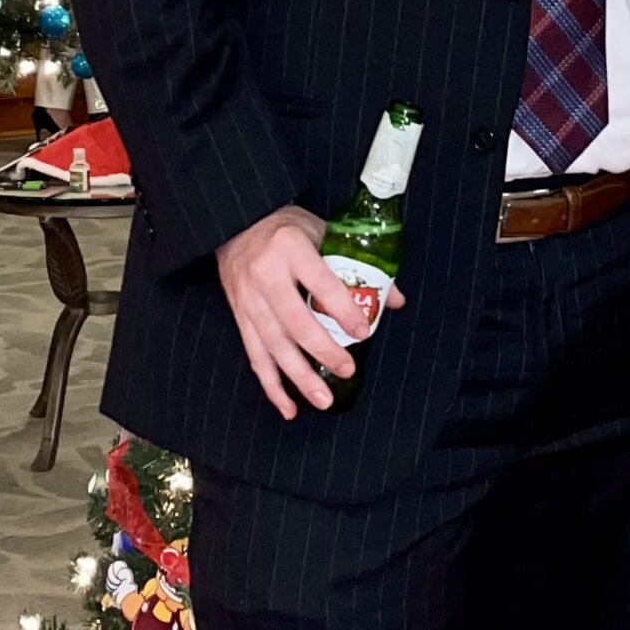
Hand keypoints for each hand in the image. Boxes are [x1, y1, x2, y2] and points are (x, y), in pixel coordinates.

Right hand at [216, 204, 403, 422]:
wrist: (235, 222)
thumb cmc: (286, 227)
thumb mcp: (322, 231)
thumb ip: (356, 263)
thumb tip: (394, 299)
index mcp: (291, 249)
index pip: (321, 284)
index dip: (343, 311)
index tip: (363, 332)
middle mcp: (266, 276)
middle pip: (296, 322)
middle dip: (324, 351)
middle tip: (348, 370)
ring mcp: (249, 299)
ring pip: (275, 346)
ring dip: (299, 378)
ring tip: (323, 400)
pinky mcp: (239, 316)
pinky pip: (255, 356)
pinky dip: (271, 385)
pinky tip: (288, 407)